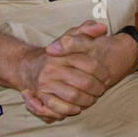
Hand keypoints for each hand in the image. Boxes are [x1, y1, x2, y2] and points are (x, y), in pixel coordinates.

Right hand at [18, 21, 136, 121]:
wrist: (31, 66)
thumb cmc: (59, 51)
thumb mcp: (72, 35)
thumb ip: (88, 29)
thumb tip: (102, 27)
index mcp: (63, 52)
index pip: (90, 64)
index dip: (102, 73)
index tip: (106, 77)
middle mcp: (53, 67)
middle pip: (84, 82)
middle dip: (97, 88)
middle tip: (101, 90)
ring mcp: (46, 82)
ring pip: (74, 96)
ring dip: (87, 100)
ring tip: (92, 98)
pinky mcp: (41, 95)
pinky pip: (58, 107)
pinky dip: (70, 109)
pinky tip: (77, 107)